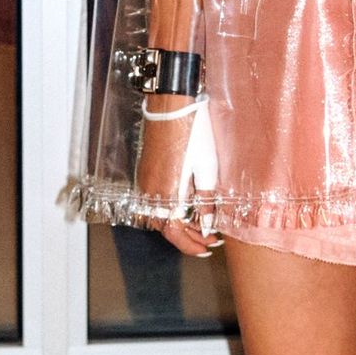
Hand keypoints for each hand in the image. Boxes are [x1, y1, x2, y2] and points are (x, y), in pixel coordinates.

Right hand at [136, 104, 220, 258]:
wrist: (172, 106)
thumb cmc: (193, 134)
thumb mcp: (208, 169)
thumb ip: (206, 202)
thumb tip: (207, 225)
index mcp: (167, 194)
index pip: (174, 233)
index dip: (191, 245)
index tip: (207, 248)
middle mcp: (151, 193)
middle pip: (165, 227)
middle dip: (187, 236)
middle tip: (210, 238)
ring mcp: (145, 183)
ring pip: (159, 214)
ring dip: (179, 223)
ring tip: (201, 223)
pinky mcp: (145, 173)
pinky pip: (155, 201)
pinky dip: (170, 208)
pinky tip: (186, 204)